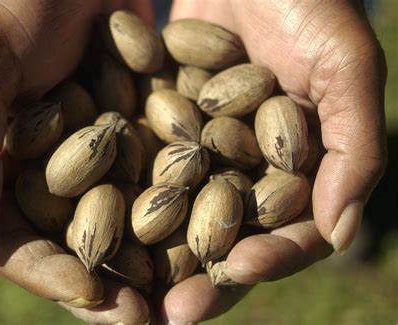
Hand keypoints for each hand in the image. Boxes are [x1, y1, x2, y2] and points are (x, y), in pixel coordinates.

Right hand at [0, 0, 153, 322]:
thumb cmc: (25, 3)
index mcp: (7, 172)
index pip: (18, 243)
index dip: (48, 274)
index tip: (89, 296)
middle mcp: (57, 177)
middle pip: (78, 248)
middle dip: (109, 287)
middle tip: (145, 321)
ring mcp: (105, 163)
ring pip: (126, 228)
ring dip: (152, 265)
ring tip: (185, 296)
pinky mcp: (145, 140)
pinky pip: (164, 187)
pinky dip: (184, 213)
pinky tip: (212, 236)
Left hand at [161, 0, 386, 322]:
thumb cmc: (309, 5)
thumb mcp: (346, 69)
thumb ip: (356, 150)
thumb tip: (343, 233)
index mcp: (299, 169)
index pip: (289, 231)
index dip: (269, 257)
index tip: (237, 271)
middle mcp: (250, 168)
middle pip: (230, 236)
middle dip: (205, 275)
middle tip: (173, 313)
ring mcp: (207, 152)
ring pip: (183, 215)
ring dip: (160, 253)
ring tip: (133, 288)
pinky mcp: (169, 128)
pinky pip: (148, 169)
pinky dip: (129, 197)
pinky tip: (105, 223)